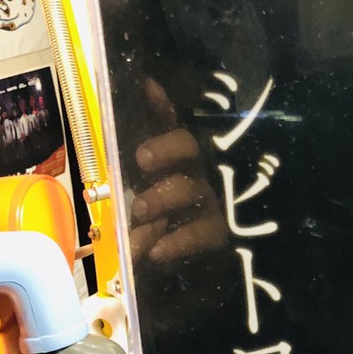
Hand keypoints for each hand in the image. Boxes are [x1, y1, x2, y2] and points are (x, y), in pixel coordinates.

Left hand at [130, 79, 227, 265]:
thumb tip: (142, 92)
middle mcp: (194, 171)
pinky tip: (157, 252)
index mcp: (173, 157)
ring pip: (190, 190)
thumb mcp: (142, 186)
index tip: (147, 88)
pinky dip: (178, 242)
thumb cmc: (160, 217)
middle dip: (166, 149)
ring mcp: (209, 201)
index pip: (168, 122)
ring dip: (162, 198)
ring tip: (138, 211)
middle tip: (142, 160)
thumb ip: (136, 157)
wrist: (188, 265)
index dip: (161, 104)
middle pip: (187, 147)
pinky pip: (201, 234)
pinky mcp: (216, 233)